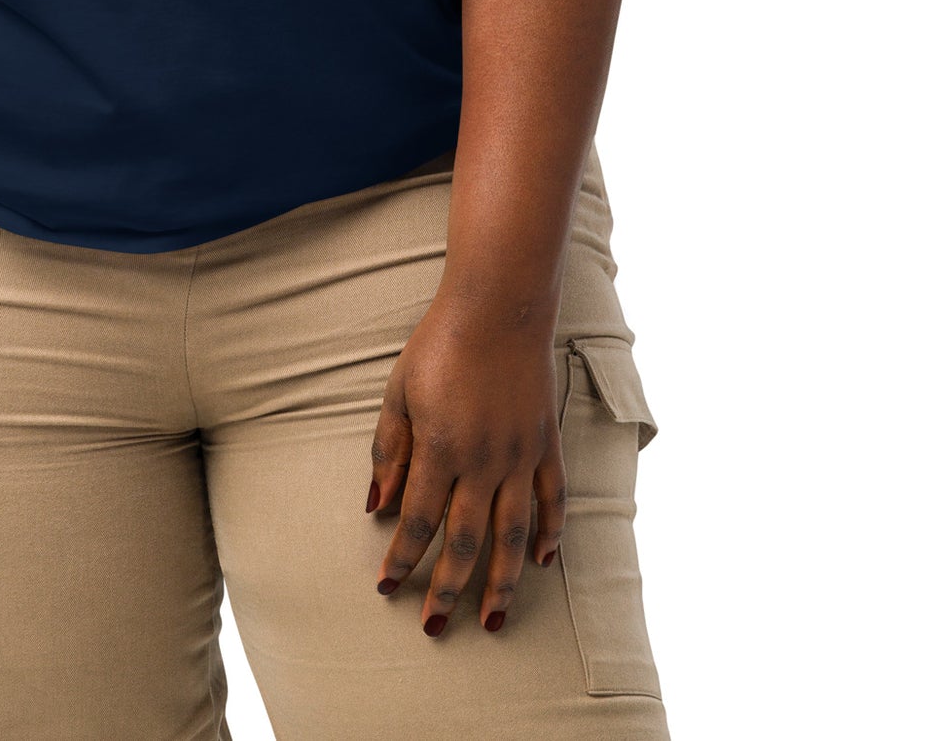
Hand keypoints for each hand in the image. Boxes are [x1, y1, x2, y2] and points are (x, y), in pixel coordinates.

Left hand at [365, 303, 564, 635]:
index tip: (387, 586)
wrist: (499, 307)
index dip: (402, 559)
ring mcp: (520, 455)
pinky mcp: (546, 443)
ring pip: (514, 536)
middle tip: (434, 626)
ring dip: (503, 583)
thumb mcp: (399, 392)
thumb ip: (389, 451)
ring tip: (494, 619)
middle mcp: (484, 461)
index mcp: (441, 448)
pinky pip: (554, 500)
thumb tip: (377, 505)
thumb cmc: (440, 344)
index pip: (419, 521)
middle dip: (447, 590)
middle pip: (466, 542)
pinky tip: (541, 562)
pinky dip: (550, 534)